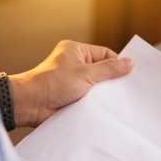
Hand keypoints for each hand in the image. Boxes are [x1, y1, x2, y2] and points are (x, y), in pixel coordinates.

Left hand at [8, 40, 133, 127]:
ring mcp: (73, 82)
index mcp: (76, 51)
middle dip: (112, 81)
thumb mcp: (85, 74)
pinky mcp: (71, 97)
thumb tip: (129, 62)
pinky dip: (96, 104)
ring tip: (116, 101)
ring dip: (103, 94)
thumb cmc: (52, 83)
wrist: (30, 105)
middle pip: (102, 71)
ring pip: (96, 87)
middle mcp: (75, 65)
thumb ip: (109, 69)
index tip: (131, 75)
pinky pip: (89, 99)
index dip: (118, 64)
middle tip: (127, 90)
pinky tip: (106, 109)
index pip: (105, 55)